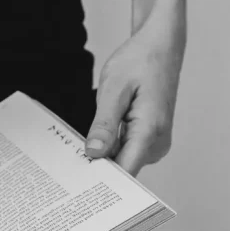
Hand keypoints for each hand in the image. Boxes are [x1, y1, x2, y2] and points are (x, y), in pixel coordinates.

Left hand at [85, 0, 189, 175]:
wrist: (160, 46)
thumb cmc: (139, 61)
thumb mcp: (113, 89)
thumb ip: (104, 124)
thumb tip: (94, 153)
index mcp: (150, 130)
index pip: (125, 171)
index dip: (101, 180)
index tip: (78, 185)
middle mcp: (157, 142)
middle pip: (122, 168)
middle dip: (97, 167)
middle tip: (69, 164)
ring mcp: (155, 142)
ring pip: (122, 161)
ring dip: (102, 156)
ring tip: (80, 150)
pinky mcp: (150, 139)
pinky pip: (126, 151)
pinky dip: (109, 148)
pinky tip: (94, 140)